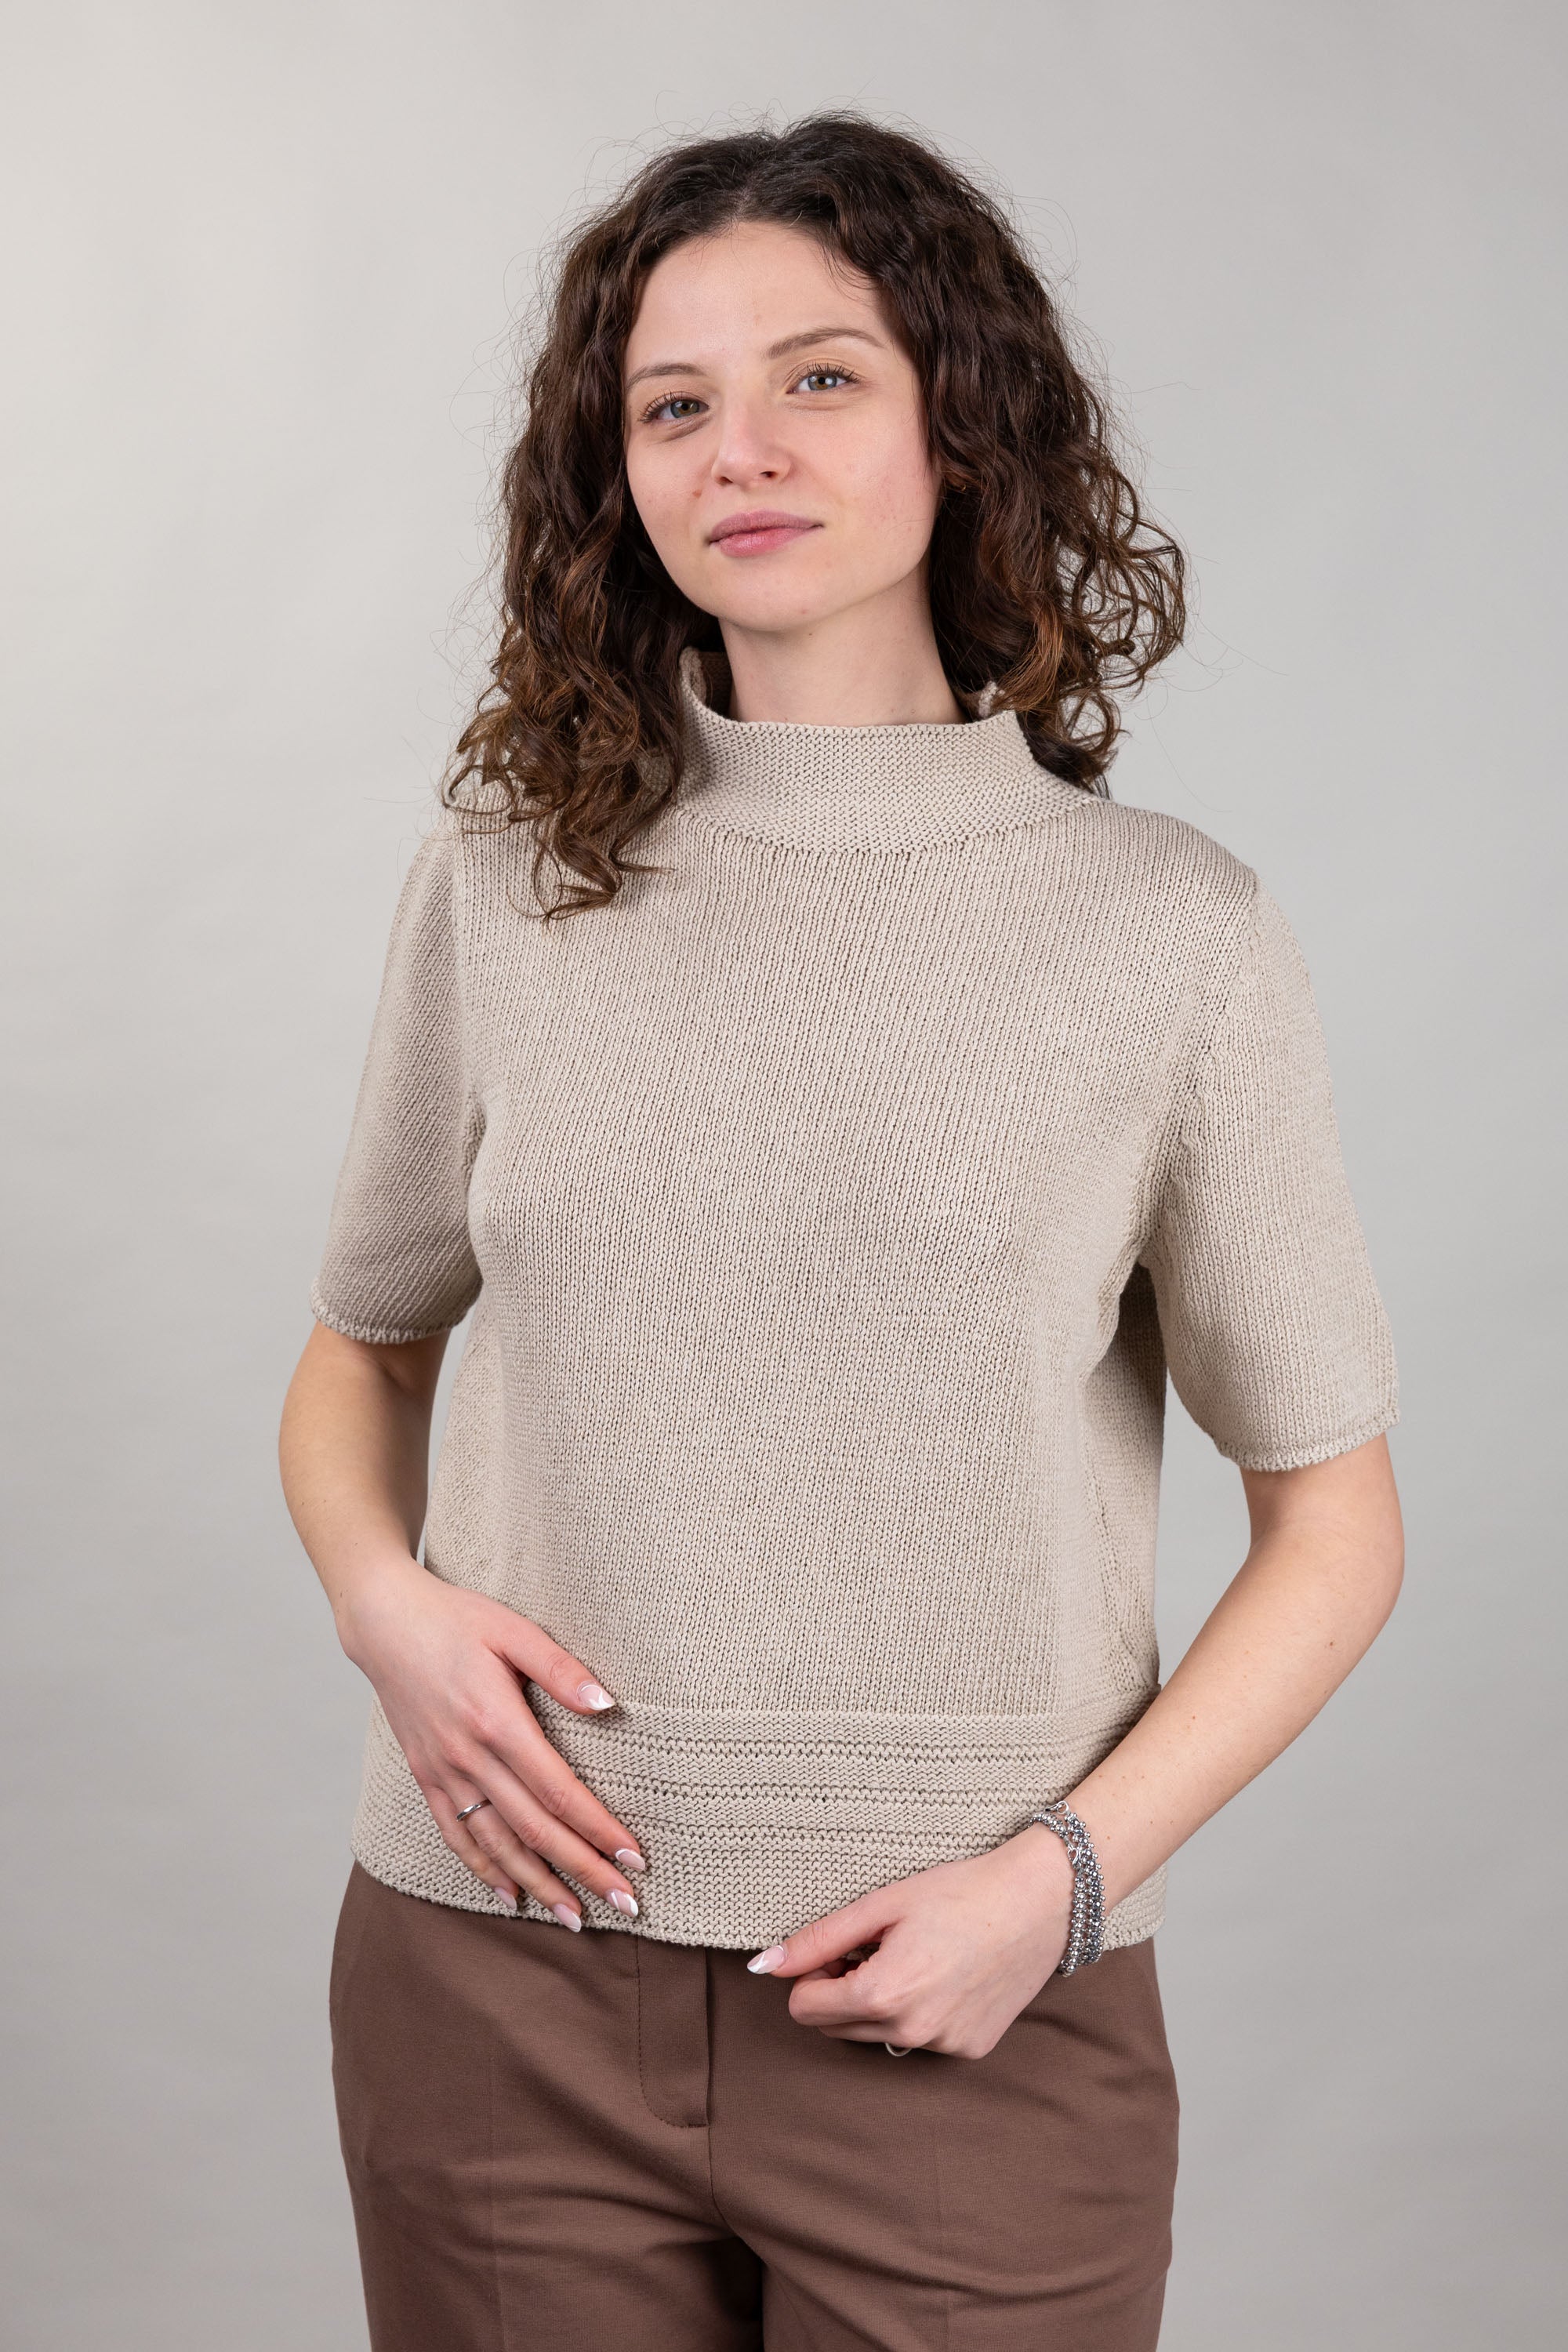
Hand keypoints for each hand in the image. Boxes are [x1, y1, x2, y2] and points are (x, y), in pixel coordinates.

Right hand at [338, 1555, 645, 1926]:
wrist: (384, 1622)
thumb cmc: (456, 1619)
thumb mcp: (514, 1629)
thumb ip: (562, 1669)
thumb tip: (608, 1704)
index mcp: (498, 1722)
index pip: (559, 1793)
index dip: (599, 1830)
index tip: (634, 1859)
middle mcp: (469, 1757)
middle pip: (535, 1830)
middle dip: (583, 1871)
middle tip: (626, 1904)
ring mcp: (443, 1772)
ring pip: (496, 1844)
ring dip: (538, 1885)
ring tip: (575, 1917)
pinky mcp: (426, 1776)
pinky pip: (456, 1835)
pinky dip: (484, 1870)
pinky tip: (510, 1895)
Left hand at [746, 1826, 1076, 2058]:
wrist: (1041, 1901)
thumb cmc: (960, 1891)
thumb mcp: (883, 1903)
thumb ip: (820, 1938)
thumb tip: (765, 1965)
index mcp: (883, 1995)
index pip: (804, 2009)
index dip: (814, 1973)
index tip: (842, 1945)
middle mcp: (912, 2034)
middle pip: (836, 2028)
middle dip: (842, 1991)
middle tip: (878, 1946)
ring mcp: (944, 2047)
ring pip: (877, 2037)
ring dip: (880, 2005)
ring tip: (917, 1957)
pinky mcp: (970, 2050)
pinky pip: (920, 2040)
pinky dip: (920, 2013)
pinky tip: (948, 1975)